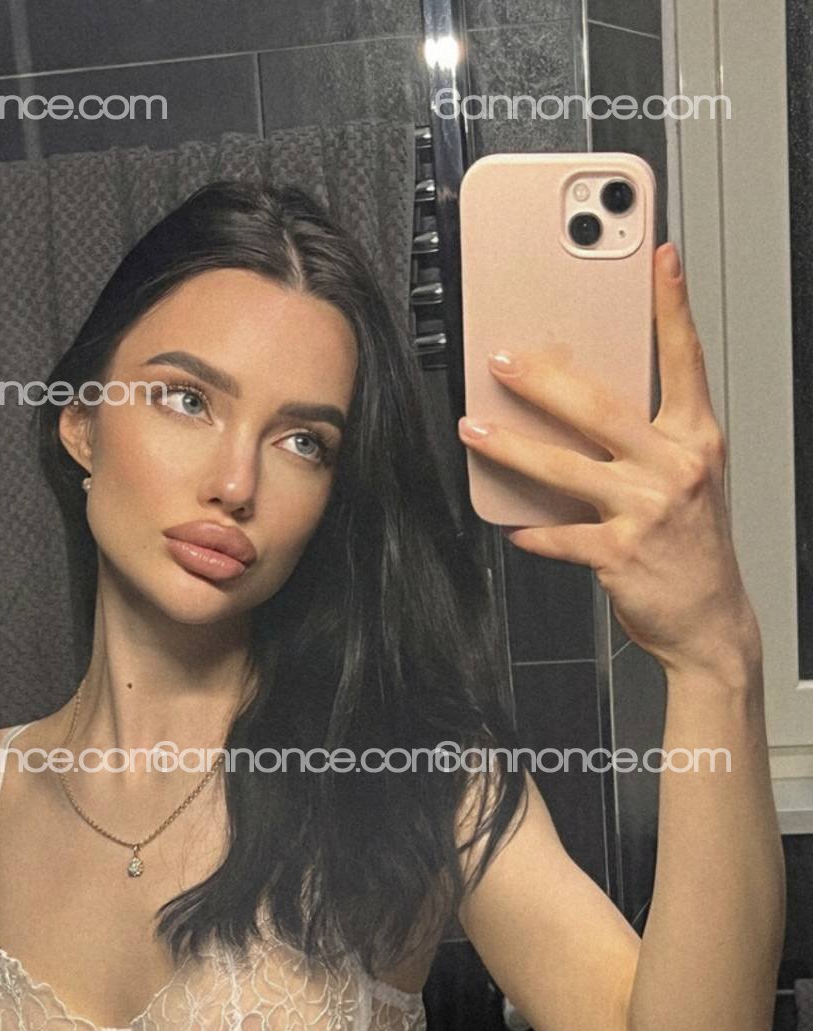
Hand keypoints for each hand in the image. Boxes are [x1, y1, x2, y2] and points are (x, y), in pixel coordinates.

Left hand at [458, 243, 760, 678]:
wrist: (709, 619)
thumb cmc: (692, 546)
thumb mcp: (687, 479)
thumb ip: (646, 437)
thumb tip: (581, 402)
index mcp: (695, 439)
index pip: (685, 360)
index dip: (672, 306)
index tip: (659, 258)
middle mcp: (674, 468)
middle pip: (601, 409)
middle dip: (545, 380)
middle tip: (503, 358)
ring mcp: (647, 511)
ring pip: (565, 468)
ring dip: (511, 446)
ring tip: (474, 428)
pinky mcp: (620, 554)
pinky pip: (561, 535)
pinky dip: (531, 531)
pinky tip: (510, 525)